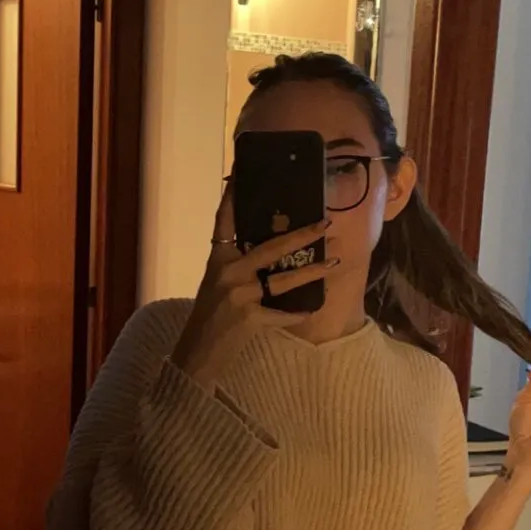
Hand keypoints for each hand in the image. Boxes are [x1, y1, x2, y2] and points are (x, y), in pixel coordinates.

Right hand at [170, 188, 337, 388]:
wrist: (196, 355)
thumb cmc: (207, 318)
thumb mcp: (215, 284)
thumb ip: (236, 265)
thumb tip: (267, 250)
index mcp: (218, 260)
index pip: (226, 221)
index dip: (234, 197)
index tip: (243, 174)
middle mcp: (228, 273)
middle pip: (271, 247)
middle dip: (302, 235)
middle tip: (326, 222)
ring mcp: (239, 296)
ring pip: (284, 279)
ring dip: (313, 271)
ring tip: (334, 262)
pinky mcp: (250, 319)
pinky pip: (282, 314)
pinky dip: (297, 313)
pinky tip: (311, 309)